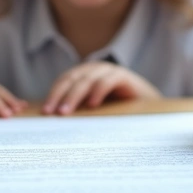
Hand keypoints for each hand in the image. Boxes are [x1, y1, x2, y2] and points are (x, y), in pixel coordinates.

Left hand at [43, 62, 160, 114]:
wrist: (147, 106)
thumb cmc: (117, 109)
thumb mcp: (93, 109)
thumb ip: (78, 110)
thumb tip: (54, 122)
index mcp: (83, 74)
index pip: (64, 81)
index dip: (53, 94)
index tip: (45, 112)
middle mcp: (94, 69)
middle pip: (72, 80)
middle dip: (60, 96)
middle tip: (53, 113)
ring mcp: (108, 70)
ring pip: (86, 80)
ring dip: (74, 96)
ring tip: (66, 111)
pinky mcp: (123, 76)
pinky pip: (107, 81)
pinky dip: (98, 92)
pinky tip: (92, 105)